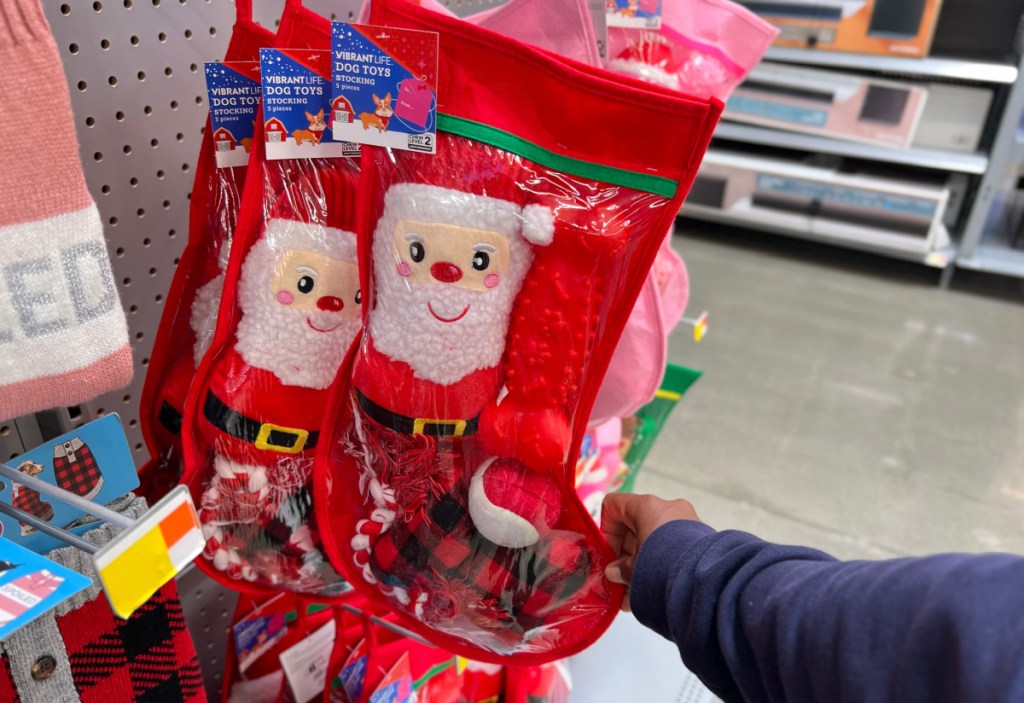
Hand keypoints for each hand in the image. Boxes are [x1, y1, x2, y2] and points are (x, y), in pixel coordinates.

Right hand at [601, 493, 699, 610]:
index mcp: (646, 506)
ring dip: (640, 563)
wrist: (706, 580)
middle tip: (619, 579)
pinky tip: (652, 589)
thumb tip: (614, 573)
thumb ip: (620, 569)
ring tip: (634, 593)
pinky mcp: (698, 537)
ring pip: (652, 539)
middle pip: (633, 525)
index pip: (613, 505)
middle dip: (624, 555)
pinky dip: (659, 564)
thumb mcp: (634, 569)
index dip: (606, 530)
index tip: (608, 555)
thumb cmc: (663, 566)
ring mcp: (685, 521)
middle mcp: (666, 507)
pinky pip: (670, 547)